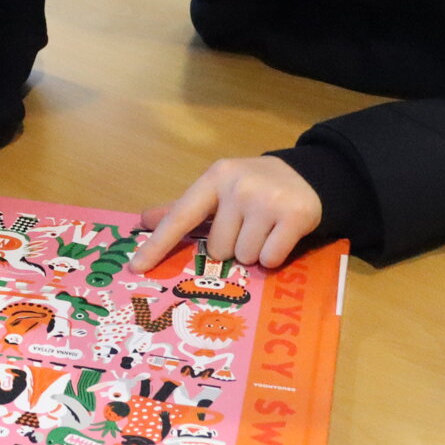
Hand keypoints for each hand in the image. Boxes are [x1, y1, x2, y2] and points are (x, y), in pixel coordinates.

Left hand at [131, 156, 321, 270]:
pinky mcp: (294, 216)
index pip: (180, 217)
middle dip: (231, 246)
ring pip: (243, 257)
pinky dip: (273, 257)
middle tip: (247, 227)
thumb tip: (144, 219)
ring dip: (253, 252)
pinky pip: (269, 260)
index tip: (137, 268)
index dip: (157, 245)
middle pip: (217, 248)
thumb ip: (182, 208)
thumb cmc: (253, 188)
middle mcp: (238, 186)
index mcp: (214, 178)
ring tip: (265, 230)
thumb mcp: (218, 190)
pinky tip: (280, 236)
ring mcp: (267, 201)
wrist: (307, 176)